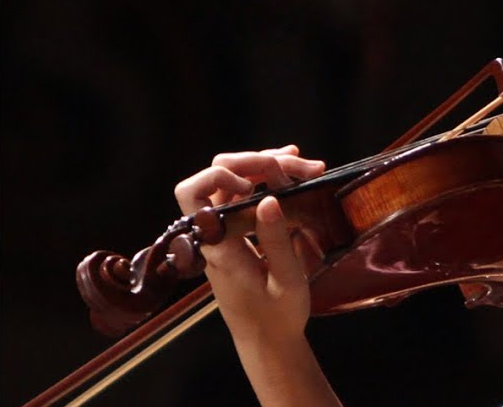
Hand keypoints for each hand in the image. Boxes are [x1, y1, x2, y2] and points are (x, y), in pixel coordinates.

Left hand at [174, 145, 326, 343]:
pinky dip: (269, 179)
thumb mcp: (287, 281)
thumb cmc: (278, 317)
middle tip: (300, 166)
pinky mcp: (238, 231)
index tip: (256, 187)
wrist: (267, 340)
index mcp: (220, 246)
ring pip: (234, 179)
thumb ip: (276, 240)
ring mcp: (225, 230)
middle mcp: (216, 233)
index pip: (194, 194)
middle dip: (257, 162)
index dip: (220, 177)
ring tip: (307, 167)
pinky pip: (246, 193)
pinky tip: (294, 174)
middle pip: (218, 174)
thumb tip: (268, 199)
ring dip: (268, 167)